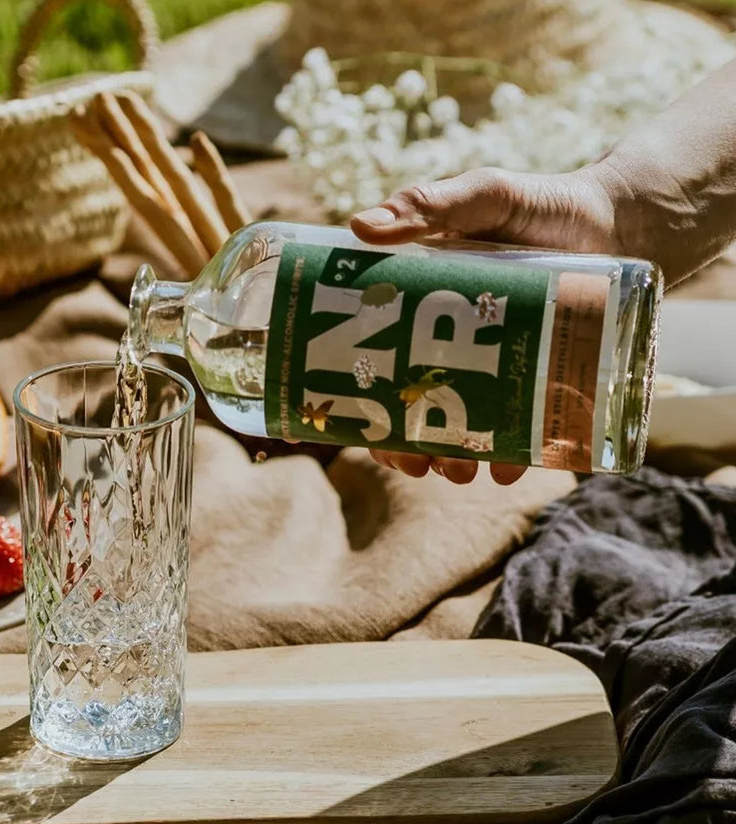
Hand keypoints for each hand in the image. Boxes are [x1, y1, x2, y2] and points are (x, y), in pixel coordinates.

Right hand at [351, 164, 617, 485]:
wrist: (617, 222)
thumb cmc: (539, 205)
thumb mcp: (482, 196)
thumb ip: (428, 204)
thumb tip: (360, 227)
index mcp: (419, 309)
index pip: (376, 363)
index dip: (363, 402)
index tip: (360, 430)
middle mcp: (450, 346)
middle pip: (414, 407)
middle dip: (409, 446)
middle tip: (418, 466)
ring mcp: (495, 369)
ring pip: (462, 427)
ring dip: (455, 459)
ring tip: (462, 473)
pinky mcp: (537, 383)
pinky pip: (521, 430)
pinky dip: (515, 456)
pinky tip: (511, 469)